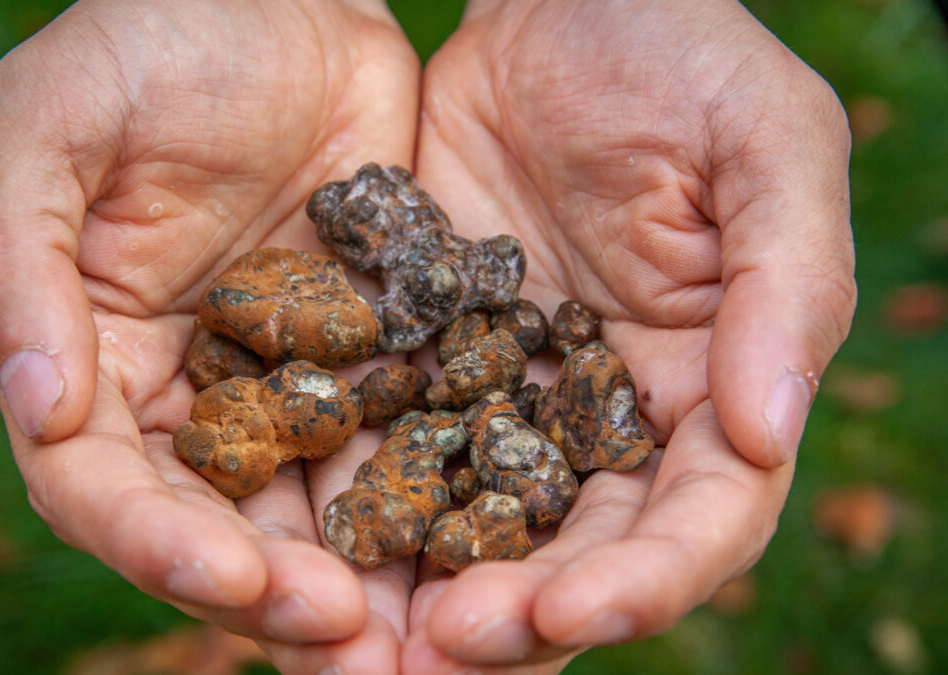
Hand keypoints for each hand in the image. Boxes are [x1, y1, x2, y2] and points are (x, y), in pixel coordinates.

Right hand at [0, 0, 420, 669]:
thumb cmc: (148, 43)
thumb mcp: (52, 128)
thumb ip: (18, 263)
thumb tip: (35, 408)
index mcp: (96, 362)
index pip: (104, 487)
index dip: (158, 543)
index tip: (231, 578)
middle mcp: (190, 395)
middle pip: (216, 525)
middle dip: (271, 592)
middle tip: (345, 640)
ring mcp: (287, 384)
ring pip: (310, 508)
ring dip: (354, 578)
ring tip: (409, 633)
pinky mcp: (371, 355)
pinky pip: (396, 440)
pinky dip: (424, 499)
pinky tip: (472, 544)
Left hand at [404, 0, 855, 669]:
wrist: (559, 4)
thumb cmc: (684, 57)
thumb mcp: (767, 150)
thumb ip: (786, 290)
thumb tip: (766, 433)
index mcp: (709, 386)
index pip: (694, 520)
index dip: (640, 581)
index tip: (566, 614)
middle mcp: (608, 413)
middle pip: (575, 549)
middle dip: (517, 614)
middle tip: (436, 654)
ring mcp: (512, 392)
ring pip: (476, 521)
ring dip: (425, 591)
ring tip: (361, 647)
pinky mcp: (429, 356)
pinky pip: (393, 442)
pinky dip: (361, 504)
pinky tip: (312, 549)